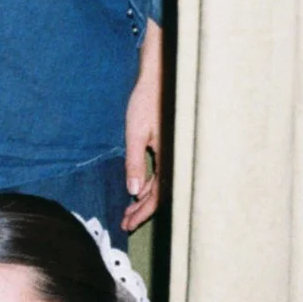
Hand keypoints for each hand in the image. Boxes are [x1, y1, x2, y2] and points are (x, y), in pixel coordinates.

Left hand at [122, 19, 162, 231]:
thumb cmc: (148, 101)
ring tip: (128, 210)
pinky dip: (150, 183)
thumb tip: (133, 190)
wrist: (162, 77)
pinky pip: (163, 173)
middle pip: (162, 194)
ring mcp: (175, 154)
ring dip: (145, 198)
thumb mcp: (136, 133)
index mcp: (172, 158)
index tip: (128, 224)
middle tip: (125, 223)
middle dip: (142, 210)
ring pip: (162, 184)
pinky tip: (138, 188)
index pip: (158, 195)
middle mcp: (177, 159)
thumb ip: (135, 162)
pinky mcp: (171, 148)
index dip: (143, 212)